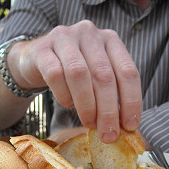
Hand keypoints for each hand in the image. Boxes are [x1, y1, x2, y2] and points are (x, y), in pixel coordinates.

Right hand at [10, 20, 141, 142]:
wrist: (37, 59)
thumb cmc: (72, 72)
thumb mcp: (96, 77)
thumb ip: (110, 93)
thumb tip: (123, 126)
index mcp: (110, 40)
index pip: (128, 71)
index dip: (132, 101)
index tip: (129, 126)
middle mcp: (89, 34)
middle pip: (104, 75)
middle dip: (108, 110)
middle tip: (108, 134)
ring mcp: (64, 38)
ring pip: (79, 74)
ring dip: (86, 105)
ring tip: (89, 123)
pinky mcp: (42, 50)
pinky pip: (55, 75)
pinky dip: (64, 95)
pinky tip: (68, 105)